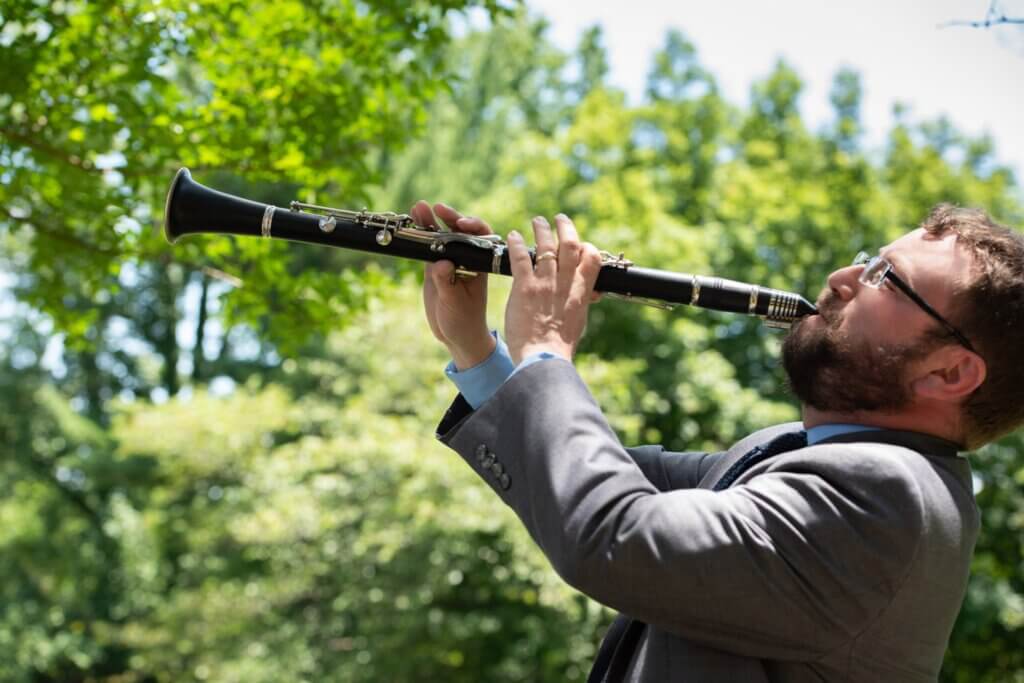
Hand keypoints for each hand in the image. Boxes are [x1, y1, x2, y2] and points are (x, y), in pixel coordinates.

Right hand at [414, 201, 495, 369]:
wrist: (456, 335)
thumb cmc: (463, 321)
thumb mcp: (455, 304)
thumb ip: (447, 284)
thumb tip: (441, 264)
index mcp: (479, 264)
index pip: (482, 237)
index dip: (473, 226)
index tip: (462, 224)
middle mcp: (466, 258)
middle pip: (460, 230)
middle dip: (449, 217)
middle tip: (437, 208)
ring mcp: (449, 260)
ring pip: (441, 235)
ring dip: (430, 220)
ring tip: (417, 208)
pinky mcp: (434, 266)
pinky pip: (427, 246)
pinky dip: (419, 234)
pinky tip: (411, 223)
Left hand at [504, 214, 602, 364]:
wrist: (543, 358)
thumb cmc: (560, 347)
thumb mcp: (578, 322)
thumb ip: (581, 303)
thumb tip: (588, 296)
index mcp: (581, 293)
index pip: (592, 258)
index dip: (586, 247)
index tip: (579, 244)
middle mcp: (564, 284)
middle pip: (570, 245)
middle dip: (565, 228)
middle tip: (558, 219)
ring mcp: (544, 284)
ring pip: (545, 246)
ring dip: (541, 230)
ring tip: (537, 221)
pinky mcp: (524, 288)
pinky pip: (521, 258)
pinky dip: (517, 244)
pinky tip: (513, 236)